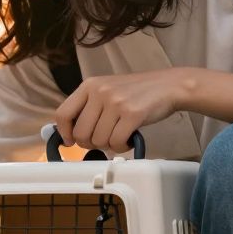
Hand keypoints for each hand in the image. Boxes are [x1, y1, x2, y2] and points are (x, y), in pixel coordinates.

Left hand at [54, 68, 189, 151]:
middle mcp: (100, 92)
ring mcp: (116, 102)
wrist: (169, 86)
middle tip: (105, 138)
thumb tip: (68, 134)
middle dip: (91, 143)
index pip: (62, 114)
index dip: (64, 133)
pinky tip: (128, 139)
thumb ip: (87, 108)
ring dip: (109, 145)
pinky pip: (116, 142)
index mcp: (89, 86)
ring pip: (98, 141)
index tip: (70, 141)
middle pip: (80, 134)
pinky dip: (122, 147)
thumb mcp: (106, 91)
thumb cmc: (136, 93)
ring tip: (120, 135)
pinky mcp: (132, 114)